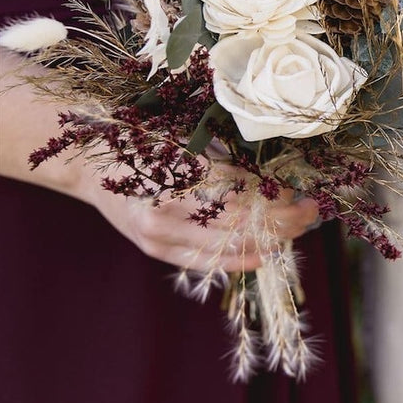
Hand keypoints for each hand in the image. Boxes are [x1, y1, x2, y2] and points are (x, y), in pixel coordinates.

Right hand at [76, 166, 319, 271]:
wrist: (91, 165)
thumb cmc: (145, 143)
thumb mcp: (187, 141)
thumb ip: (226, 162)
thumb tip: (275, 178)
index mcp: (178, 174)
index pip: (241, 192)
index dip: (275, 196)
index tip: (298, 190)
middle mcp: (169, 209)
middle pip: (240, 223)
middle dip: (283, 220)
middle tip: (311, 210)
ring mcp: (160, 235)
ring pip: (228, 247)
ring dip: (270, 240)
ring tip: (298, 229)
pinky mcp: (157, 250)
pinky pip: (207, 261)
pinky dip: (241, 259)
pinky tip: (268, 253)